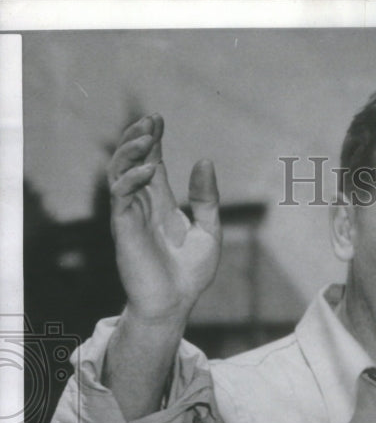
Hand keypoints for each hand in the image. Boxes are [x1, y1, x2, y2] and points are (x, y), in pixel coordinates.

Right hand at [107, 113, 220, 323]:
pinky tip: (149, 170)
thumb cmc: (190, 274)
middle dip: (137, 137)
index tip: (159, 118)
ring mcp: (130, 215)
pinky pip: (120, 196)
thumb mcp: (209, 231)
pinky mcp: (123, 228)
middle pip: (130, 160)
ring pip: (118, 172)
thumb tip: (204, 160)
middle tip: (151, 120)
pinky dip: (132, 179)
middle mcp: (142, 204)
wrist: (175, 304)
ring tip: (147, 137)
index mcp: (160, 203)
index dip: (151, 139)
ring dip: (130, 151)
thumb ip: (206, 199)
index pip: (150, 161)